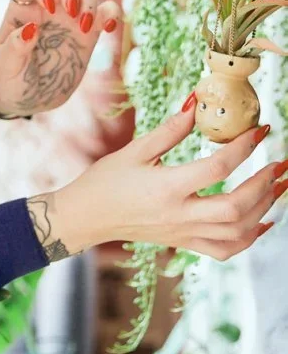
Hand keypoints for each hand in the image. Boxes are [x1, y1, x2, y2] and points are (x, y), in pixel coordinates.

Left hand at [0, 0, 120, 116]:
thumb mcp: (6, 68)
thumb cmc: (11, 79)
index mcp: (22, 7)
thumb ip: (14, 49)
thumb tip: (30, 28)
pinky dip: (113, 12)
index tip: (48, 7)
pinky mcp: (90, 32)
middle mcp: (48, 4)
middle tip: (71, 11)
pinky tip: (110, 29)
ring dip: (90, 0)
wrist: (31, 98)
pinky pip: (107, 10)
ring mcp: (70, 15)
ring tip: (85, 28)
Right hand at [27, 94, 285, 261]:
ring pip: (237, 232)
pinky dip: (250, 237)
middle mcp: (179, 215)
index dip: (244, 147)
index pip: (217, 168)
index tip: (260, 130)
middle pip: (236, 207)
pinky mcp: (183, 243)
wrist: (86, 217)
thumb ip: (169, 130)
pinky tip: (263, 221)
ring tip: (277, 186)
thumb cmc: (105, 181)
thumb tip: (196, 104)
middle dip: (264, 185)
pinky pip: (226, 249)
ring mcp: (183, 233)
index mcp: (166, 188)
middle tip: (278, 164)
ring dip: (264, 209)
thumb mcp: (134, 151)